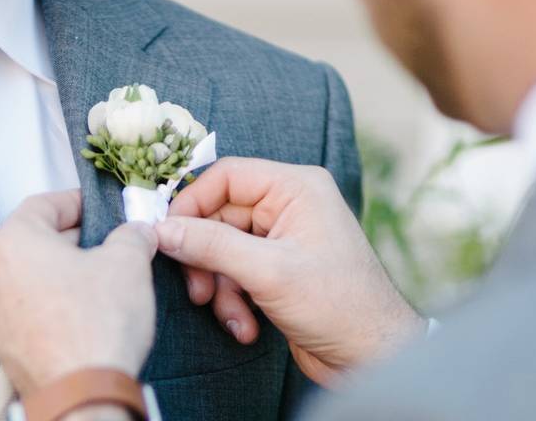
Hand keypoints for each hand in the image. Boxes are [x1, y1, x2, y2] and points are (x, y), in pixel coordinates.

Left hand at [0, 190, 158, 394]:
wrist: (83, 394)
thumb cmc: (96, 325)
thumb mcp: (128, 262)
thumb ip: (131, 235)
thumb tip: (136, 231)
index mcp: (13, 242)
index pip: (43, 204)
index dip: (76, 202)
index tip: (98, 207)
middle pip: (35, 240)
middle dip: (74, 238)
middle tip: (109, 243)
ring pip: (31, 276)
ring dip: (64, 272)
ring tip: (102, 279)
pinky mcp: (4, 344)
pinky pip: (29, 308)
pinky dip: (54, 302)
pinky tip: (86, 312)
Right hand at [156, 158, 426, 386]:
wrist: (374, 359)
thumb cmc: (339, 306)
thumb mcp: (267, 273)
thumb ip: (210, 246)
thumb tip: (161, 230)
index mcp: (296, 187)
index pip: (226, 177)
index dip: (192, 204)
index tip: (168, 236)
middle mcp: (289, 205)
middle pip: (219, 216)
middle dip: (206, 257)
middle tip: (197, 290)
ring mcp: (283, 238)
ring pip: (222, 248)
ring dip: (219, 286)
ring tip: (229, 315)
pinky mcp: (277, 268)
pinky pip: (235, 271)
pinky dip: (233, 300)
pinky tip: (245, 326)